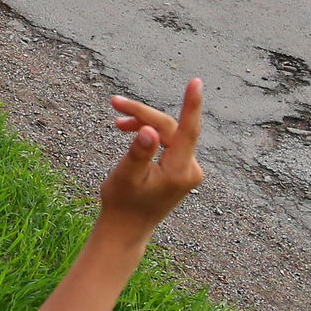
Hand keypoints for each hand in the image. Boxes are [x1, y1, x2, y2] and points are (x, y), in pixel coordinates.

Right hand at [98, 79, 204, 234]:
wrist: (127, 228)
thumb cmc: (122, 203)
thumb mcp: (125, 176)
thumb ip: (138, 153)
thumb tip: (148, 131)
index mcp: (179, 171)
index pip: (187, 130)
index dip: (191, 104)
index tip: (196, 82)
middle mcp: (189, 170)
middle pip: (170, 128)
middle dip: (143, 114)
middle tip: (114, 103)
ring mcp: (188, 171)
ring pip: (168, 133)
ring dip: (144, 123)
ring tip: (117, 124)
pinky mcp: (181, 170)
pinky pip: (168, 142)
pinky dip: (149, 134)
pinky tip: (130, 132)